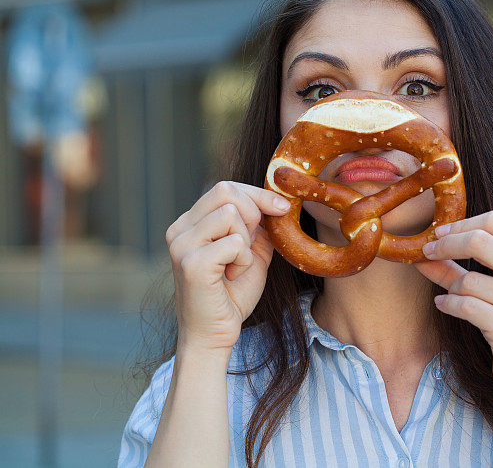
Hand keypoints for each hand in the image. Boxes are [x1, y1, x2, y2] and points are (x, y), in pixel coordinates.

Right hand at [165, 181, 290, 353]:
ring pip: (230, 214)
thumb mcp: (251, 254)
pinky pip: (234, 243)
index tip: (282, 207)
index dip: (258, 194)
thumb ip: (259, 228)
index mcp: (190, 223)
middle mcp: (180, 229)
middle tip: (252, 244)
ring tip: (236, 266)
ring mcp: (182, 245)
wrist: (213, 336)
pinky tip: (231, 277)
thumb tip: (275, 202)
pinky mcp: (192, 264)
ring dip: (246, 242)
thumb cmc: (232, 297)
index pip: (225, 188)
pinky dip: (243, 260)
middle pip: (225, 191)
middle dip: (253, 213)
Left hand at [416, 210, 492, 394]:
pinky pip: (466, 306)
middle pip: (480, 240)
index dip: (461, 223)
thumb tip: (422, 252)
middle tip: (427, 251)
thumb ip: (461, 267)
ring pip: (469, 280)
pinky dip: (448, 304)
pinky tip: (444, 305)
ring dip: (451, 286)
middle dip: (446, 244)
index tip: (439, 233)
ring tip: (449, 294)